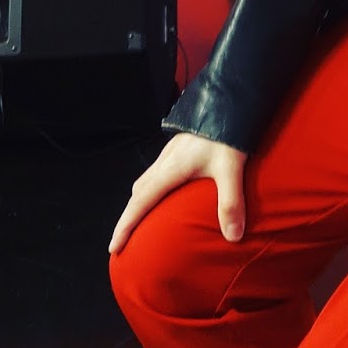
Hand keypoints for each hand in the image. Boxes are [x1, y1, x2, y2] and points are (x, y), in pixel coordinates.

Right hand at [109, 132, 246, 253]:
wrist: (228, 99)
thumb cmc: (228, 132)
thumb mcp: (231, 167)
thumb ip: (231, 202)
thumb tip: (233, 237)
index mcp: (171, 168)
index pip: (141, 202)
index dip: (126, 226)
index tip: (113, 247)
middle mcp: (165, 161)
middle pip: (137, 194)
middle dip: (127, 218)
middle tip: (121, 241)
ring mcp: (170, 153)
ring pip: (144, 182)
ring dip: (138, 203)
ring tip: (139, 222)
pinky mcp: (178, 149)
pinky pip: (154, 174)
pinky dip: (149, 191)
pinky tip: (163, 196)